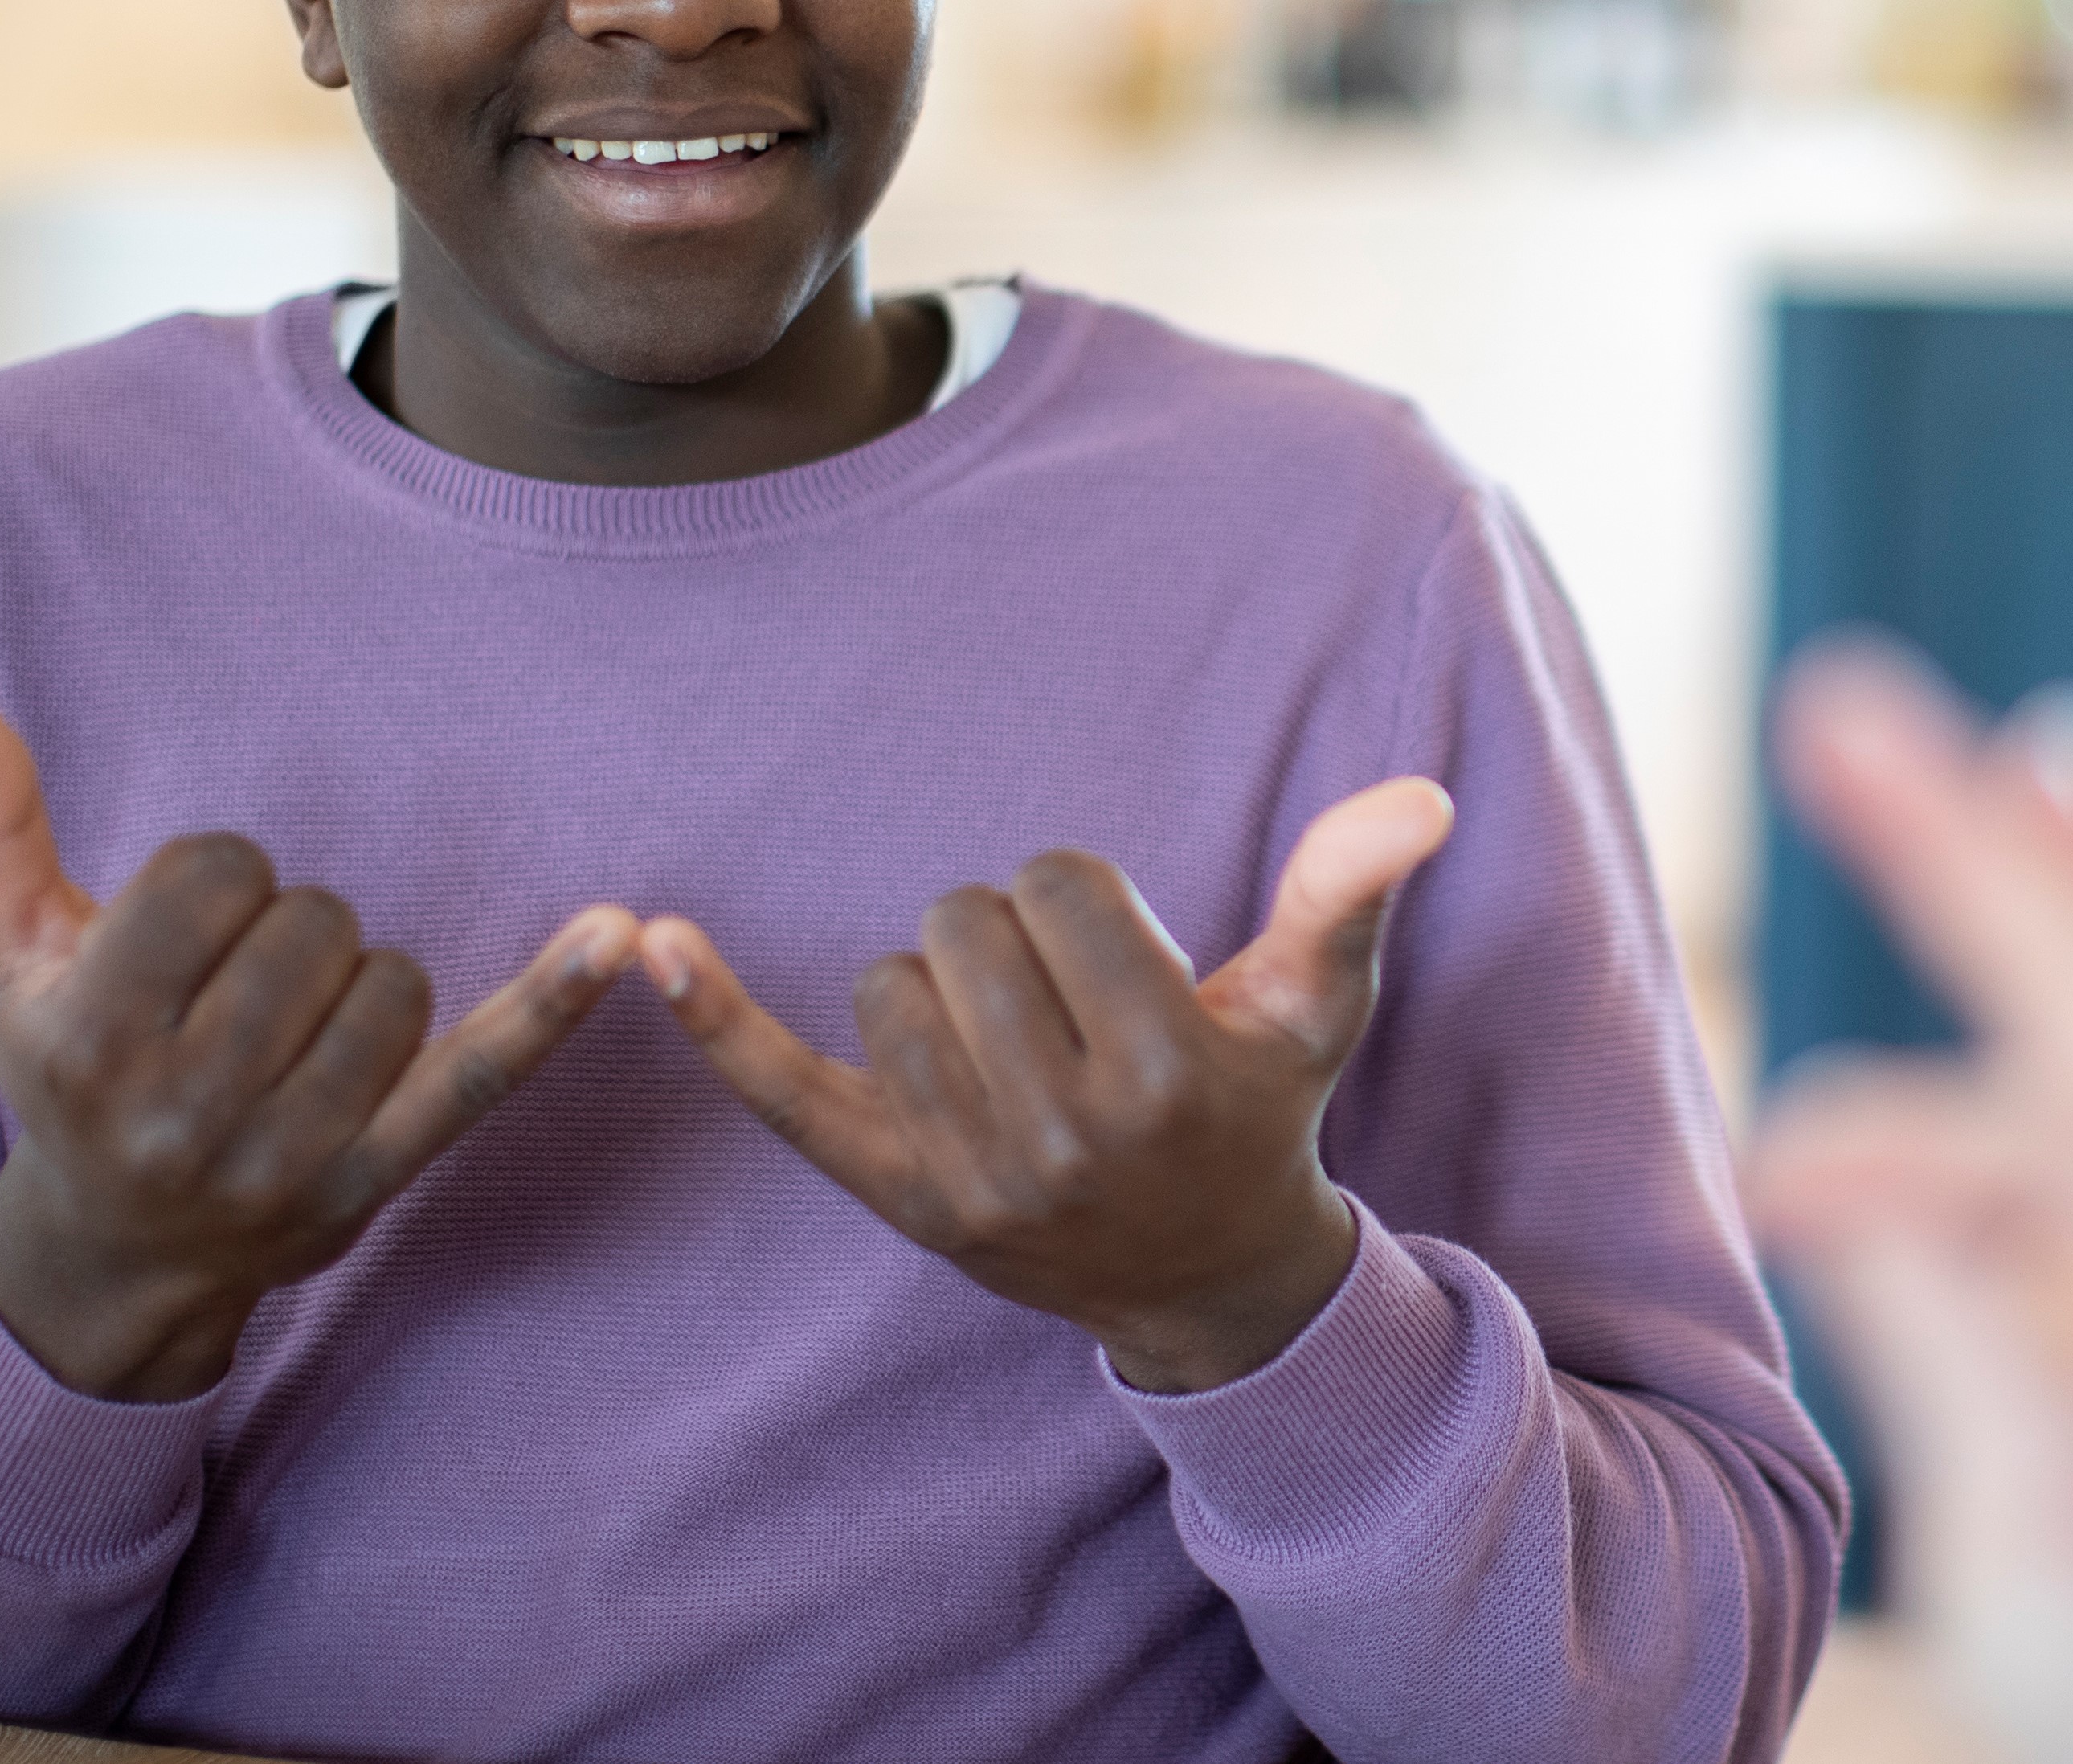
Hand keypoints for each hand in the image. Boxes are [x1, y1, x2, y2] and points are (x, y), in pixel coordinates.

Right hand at [0, 678, 641, 1402]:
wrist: (108, 1255)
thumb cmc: (59, 1070)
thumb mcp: (5, 952)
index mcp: (89, 1035)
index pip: (219, 873)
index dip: (216, 881)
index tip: (185, 936)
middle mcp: (183, 1109)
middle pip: (313, 922)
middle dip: (286, 933)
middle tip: (235, 995)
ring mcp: (285, 1156)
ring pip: (392, 980)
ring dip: (357, 983)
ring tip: (287, 1032)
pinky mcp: (375, 1181)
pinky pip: (483, 1071)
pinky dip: (553, 1000)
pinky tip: (620, 936)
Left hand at [639, 779, 1455, 1392]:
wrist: (1204, 1278)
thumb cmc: (1256, 1107)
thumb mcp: (1316, 1007)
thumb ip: (1348, 893)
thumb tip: (1421, 794)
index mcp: (1165, 1067)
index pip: (1060, 883)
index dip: (1084, 898)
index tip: (1119, 961)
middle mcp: (1063, 1132)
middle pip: (967, 920)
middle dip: (1013, 937)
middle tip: (1067, 1010)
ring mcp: (970, 1175)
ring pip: (892, 982)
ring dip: (942, 987)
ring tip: (1011, 1045)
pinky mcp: (895, 1197)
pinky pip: (785, 1091)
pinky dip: (716, 1018)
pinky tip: (651, 945)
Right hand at [1747, 634, 2072, 1763]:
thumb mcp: (2041, 1529)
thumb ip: (1958, 1341)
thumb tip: (1831, 1174)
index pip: (2037, 1135)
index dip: (1898, 1147)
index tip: (1775, 1189)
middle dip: (1974, 839)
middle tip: (1839, 699)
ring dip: (2034, 838)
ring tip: (1958, 716)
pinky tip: (2041, 800)